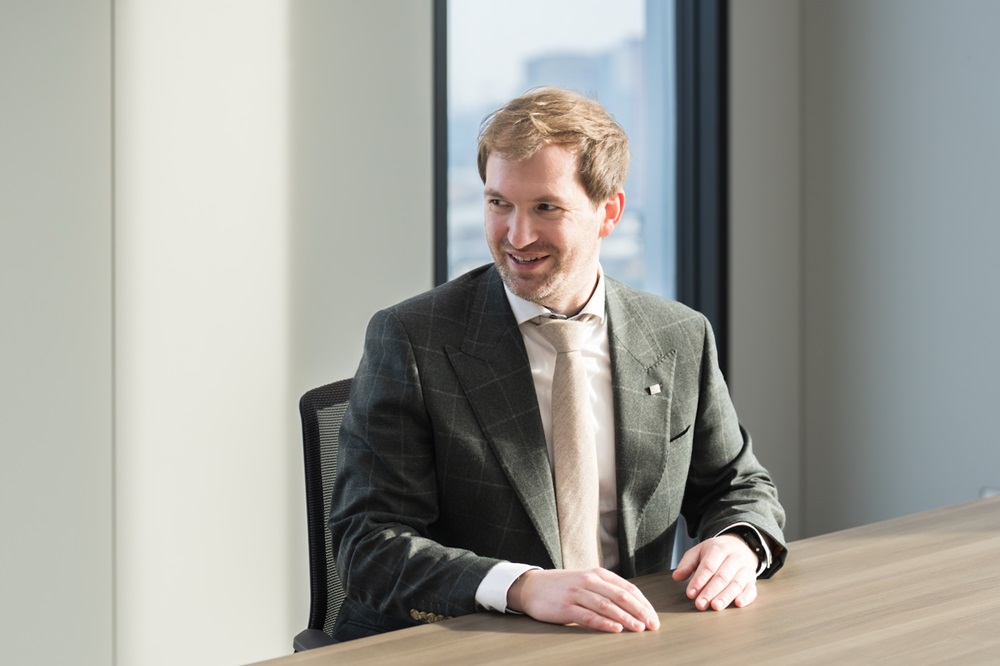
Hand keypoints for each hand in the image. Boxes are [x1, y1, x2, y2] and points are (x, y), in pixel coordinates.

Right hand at [506, 568, 659, 632]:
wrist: (532, 586)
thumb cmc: (563, 586)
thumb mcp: (587, 581)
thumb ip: (606, 590)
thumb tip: (634, 607)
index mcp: (598, 574)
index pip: (627, 588)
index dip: (643, 604)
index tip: (653, 617)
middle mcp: (589, 580)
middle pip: (621, 596)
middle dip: (640, 612)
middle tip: (652, 625)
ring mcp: (577, 593)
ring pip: (607, 605)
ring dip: (626, 618)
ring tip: (639, 628)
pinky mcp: (565, 607)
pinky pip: (588, 615)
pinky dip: (604, 622)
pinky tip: (615, 629)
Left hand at [671, 535, 758, 610]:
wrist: (739, 546)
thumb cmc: (716, 552)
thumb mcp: (699, 551)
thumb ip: (687, 564)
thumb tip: (676, 576)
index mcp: (719, 549)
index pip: (709, 566)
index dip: (699, 580)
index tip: (691, 593)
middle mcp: (734, 558)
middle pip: (722, 576)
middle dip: (710, 592)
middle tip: (700, 604)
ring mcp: (745, 569)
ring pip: (736, 584)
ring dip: (726, 597)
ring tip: (715, 607)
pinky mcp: (752, 580)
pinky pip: (751, 589)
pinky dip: (746, 597)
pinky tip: (738, 604)